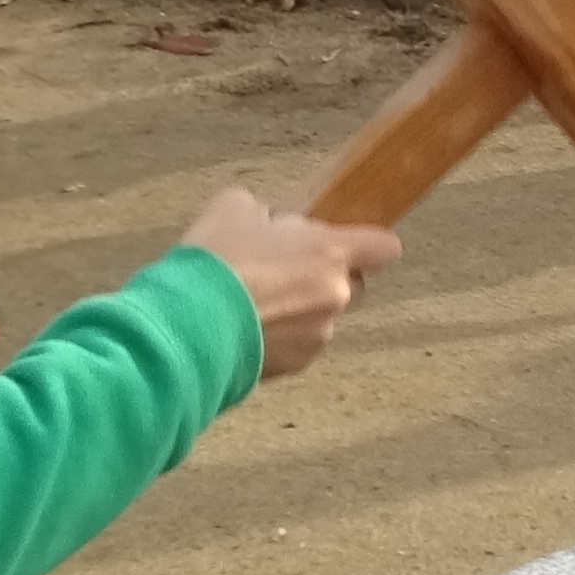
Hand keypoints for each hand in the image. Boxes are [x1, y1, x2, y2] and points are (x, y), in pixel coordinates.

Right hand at [177, 184, 402, 377]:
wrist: (190, 324)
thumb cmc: (218, 262)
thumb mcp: (234, 209)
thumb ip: (265, 214)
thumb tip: (267, 224)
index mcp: (331, 253)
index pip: (384, 247)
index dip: (369, 245)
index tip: (350, 243)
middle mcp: (335, 296)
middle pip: (350, 285)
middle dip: (322, 278)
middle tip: (281, 270)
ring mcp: (318, 335)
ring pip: (320, 317)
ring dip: (296, 310)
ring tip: (251, 302)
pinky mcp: (296, 365)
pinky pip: (297, 345)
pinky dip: (278, 338)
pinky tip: (244, 327)